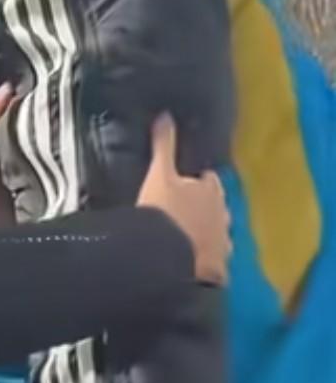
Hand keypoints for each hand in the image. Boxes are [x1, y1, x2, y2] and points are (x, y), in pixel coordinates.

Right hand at [137, 114, 230, 285]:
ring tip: (185, 241)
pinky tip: (191, 265)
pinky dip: (205, 263)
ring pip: (217, 235)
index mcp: (211, 190)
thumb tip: (165, 115)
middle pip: (216, 207)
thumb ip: (164, 145)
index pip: (209, 180)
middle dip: (204, 209)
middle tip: (181, 214)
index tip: (183, 186)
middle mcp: (223, 214)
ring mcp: (223, 242)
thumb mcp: (158, 174)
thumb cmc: (164, 211)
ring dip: (205, 236)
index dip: (197, 182)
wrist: (167, 258)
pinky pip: (214, 263)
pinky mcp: (218, 268)